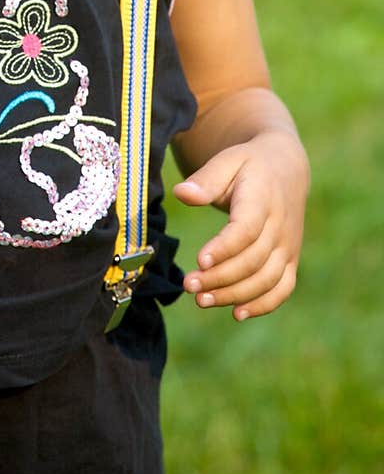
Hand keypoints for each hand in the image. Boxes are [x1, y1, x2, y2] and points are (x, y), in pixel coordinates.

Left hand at [172, 129, 309, 320]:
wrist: (286, 169)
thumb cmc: (248, 165)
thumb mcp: (228, 160)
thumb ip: (206, 179)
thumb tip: (182, 193)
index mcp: (264, 198)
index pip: (247, 229)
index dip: (224, 248)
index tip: (200, 261)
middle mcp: (281, 226)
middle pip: (253, 260)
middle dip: (220, 277)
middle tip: (189, 286)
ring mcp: (289, 246)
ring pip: (266, 279)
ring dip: (235, 294)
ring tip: (201, 300)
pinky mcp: (291, 260)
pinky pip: (283, 288)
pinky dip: (263, 304)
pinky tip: (236, 313)